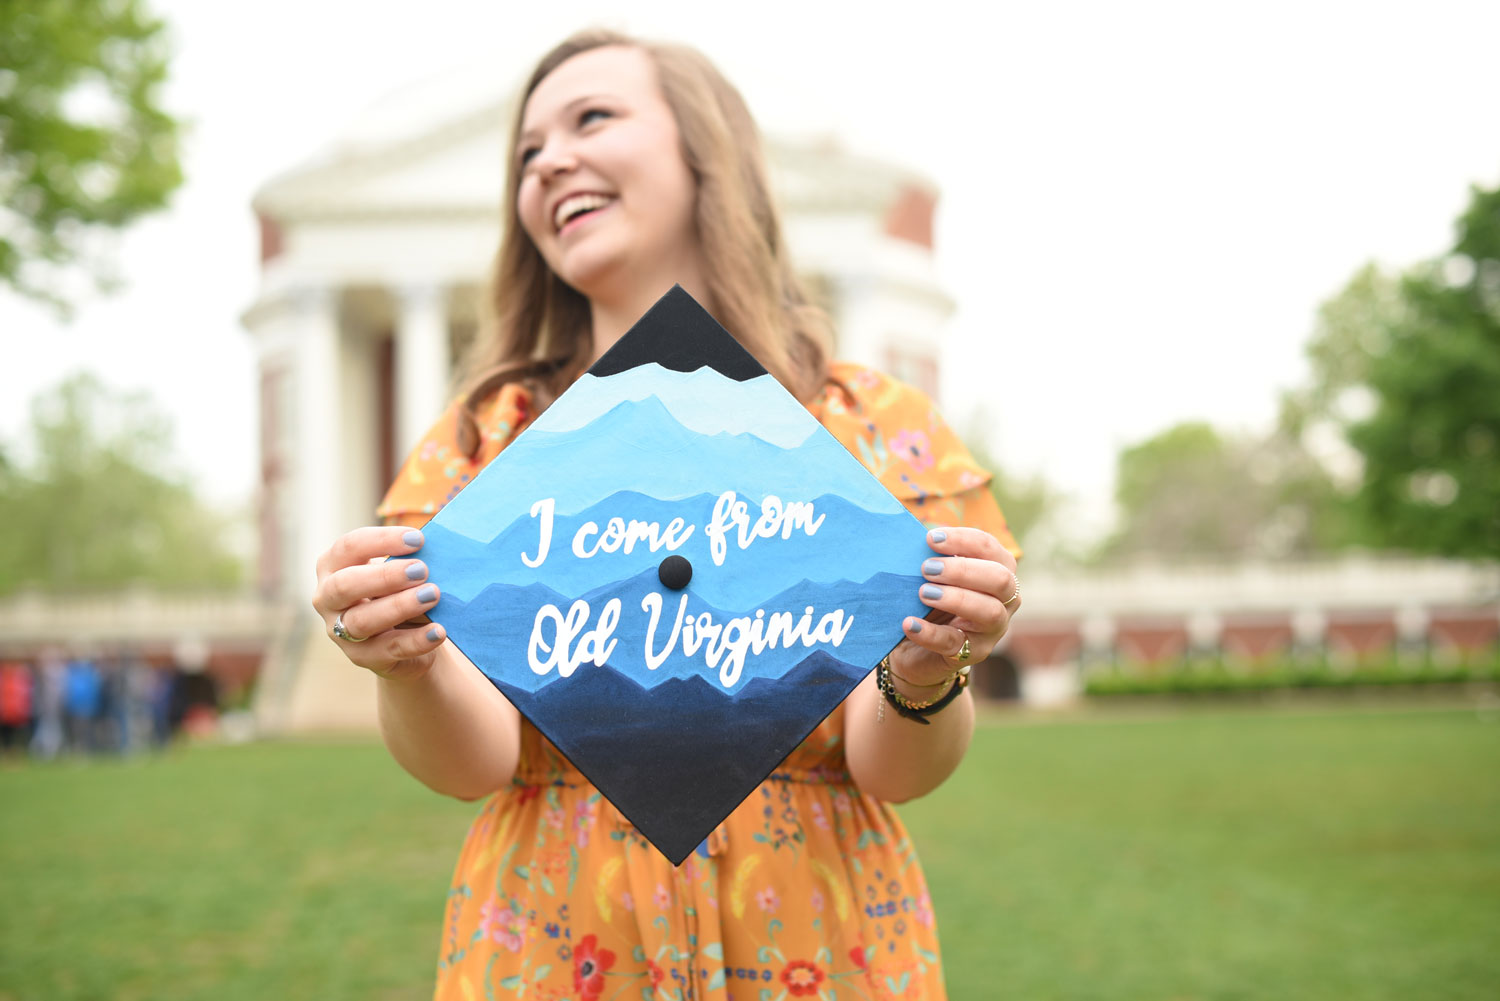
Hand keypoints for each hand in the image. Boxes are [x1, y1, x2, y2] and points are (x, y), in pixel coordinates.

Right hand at [312, 526, 446, 681]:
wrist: (410, 638)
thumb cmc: (401, 590)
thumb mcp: (400, 573)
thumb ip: (410, 562)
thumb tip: (439, 550)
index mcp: (334, 566)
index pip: (349, 547)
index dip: (382, 541)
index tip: (418, 539)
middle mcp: (328, 598)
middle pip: (345, 585)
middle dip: (384, 575)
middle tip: (421, 570)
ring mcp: (340, 631)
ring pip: (362, 620)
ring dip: (399, 606)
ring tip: (433, 595)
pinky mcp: (362, 657)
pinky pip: (388, 649)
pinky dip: (416, 640)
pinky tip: (439, 631)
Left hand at [888, 526, 1019, 687]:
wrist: (916, 648)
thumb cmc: (929, 602)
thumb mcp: (933, 576)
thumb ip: (931, 557)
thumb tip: (910, 534)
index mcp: (998, 570)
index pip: (991, 548)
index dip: (963, 540)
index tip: (931, 538)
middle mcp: (1004, 600)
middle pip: (1001, 580)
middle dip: (963, 569)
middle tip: (927, 568)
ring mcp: (993, 629)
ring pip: (989, 612)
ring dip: (956, 598)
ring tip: (923, 592)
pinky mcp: (973, 653)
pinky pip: (955, 643)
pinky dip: (931, 633)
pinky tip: (909, 623)